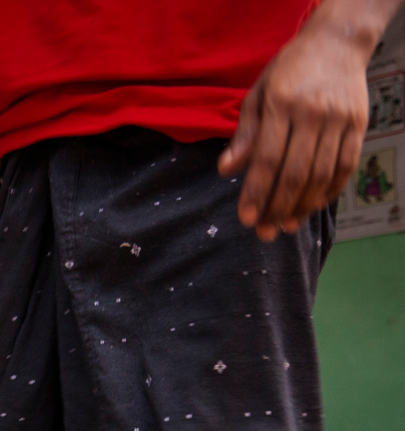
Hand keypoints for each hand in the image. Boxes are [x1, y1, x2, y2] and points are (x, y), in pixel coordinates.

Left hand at [218, 5, 377, 240]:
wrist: (336, 43)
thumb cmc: (288, 72)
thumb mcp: (257, 95)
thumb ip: (244, 135)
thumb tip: (226, 171)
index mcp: (281, 105)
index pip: (267, 159)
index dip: (256, 193)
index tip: (246, 219)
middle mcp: (313, 113)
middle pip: (296, 173)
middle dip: (278, 208)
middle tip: (264, 233)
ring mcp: (339, 119)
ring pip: (322, 174)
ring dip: (303, 206)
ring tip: (286, 225)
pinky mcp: (359, 124)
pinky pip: (345, 166)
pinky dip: (329, 191)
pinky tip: (312, 206)